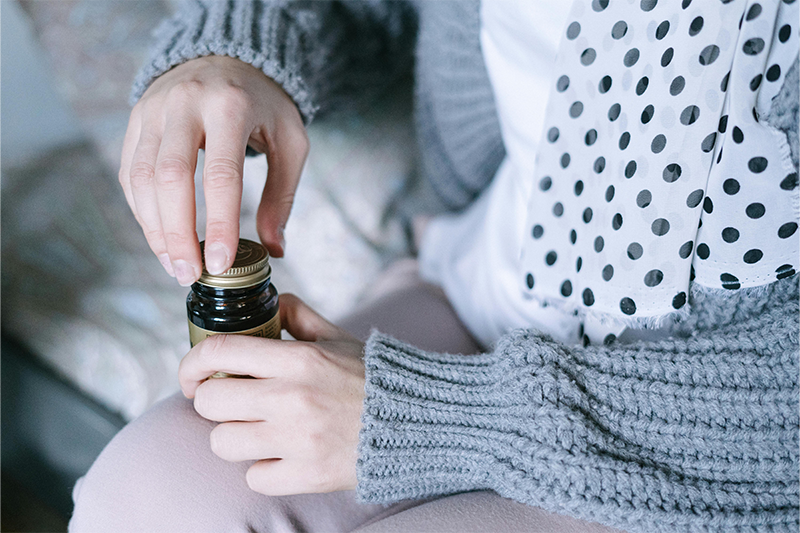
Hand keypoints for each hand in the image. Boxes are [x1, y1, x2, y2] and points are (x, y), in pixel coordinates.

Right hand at [119, 55, 308, 284]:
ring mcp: (153, 110)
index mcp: (230, 107)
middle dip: (177, 234)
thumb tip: (275, 249)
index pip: (220, 174)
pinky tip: (160, 237)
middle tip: (189, 274)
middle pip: (170, 178)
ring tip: (175, 265)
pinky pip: (128, 173)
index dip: (218, 223)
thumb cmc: (263, 104)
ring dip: (154, 229)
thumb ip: (282, 195)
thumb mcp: (290, 142)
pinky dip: (142, 211)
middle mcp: (185, 104)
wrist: (226, 56)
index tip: (219, 263)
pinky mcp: (135, 121)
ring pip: (140, 178)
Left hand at [178, 294, 364, 494]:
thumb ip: (299, 316)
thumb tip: (269, 303)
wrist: (417, 422)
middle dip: (213, 399)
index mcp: (299, 359)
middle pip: (210, 401)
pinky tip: (282, 454)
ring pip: (223, 442)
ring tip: (257, 429)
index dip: (192, 362)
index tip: (193, 373)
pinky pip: (254, 476)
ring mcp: (298, 440)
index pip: (219, 352)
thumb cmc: (374, 378)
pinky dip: (263, 467)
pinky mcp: (306, 475)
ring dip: (234, 435)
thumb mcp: (338, 337)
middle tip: (231, 401)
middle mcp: (293, 398)